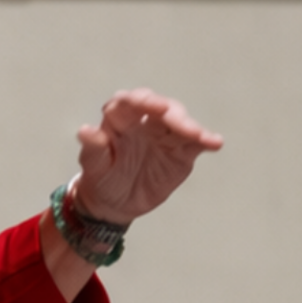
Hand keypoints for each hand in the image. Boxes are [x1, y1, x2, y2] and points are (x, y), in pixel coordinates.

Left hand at [74, 88, 222, 224]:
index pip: (130, 102)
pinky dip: (206, 140)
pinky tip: (215, 142)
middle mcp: (143, 120)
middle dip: (170, 113)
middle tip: (181, 124)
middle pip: (159, 108)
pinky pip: (194, 142)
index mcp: (118, 118)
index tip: (155, 106)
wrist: (115, 201)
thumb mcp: (93, 166)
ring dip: (190, 126)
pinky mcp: (179, 151)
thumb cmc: (101, 177)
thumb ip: (93, 148)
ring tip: (200, 136)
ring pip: (178, 122)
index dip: (142, 101)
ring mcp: (163, 135)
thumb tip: (85, 130)